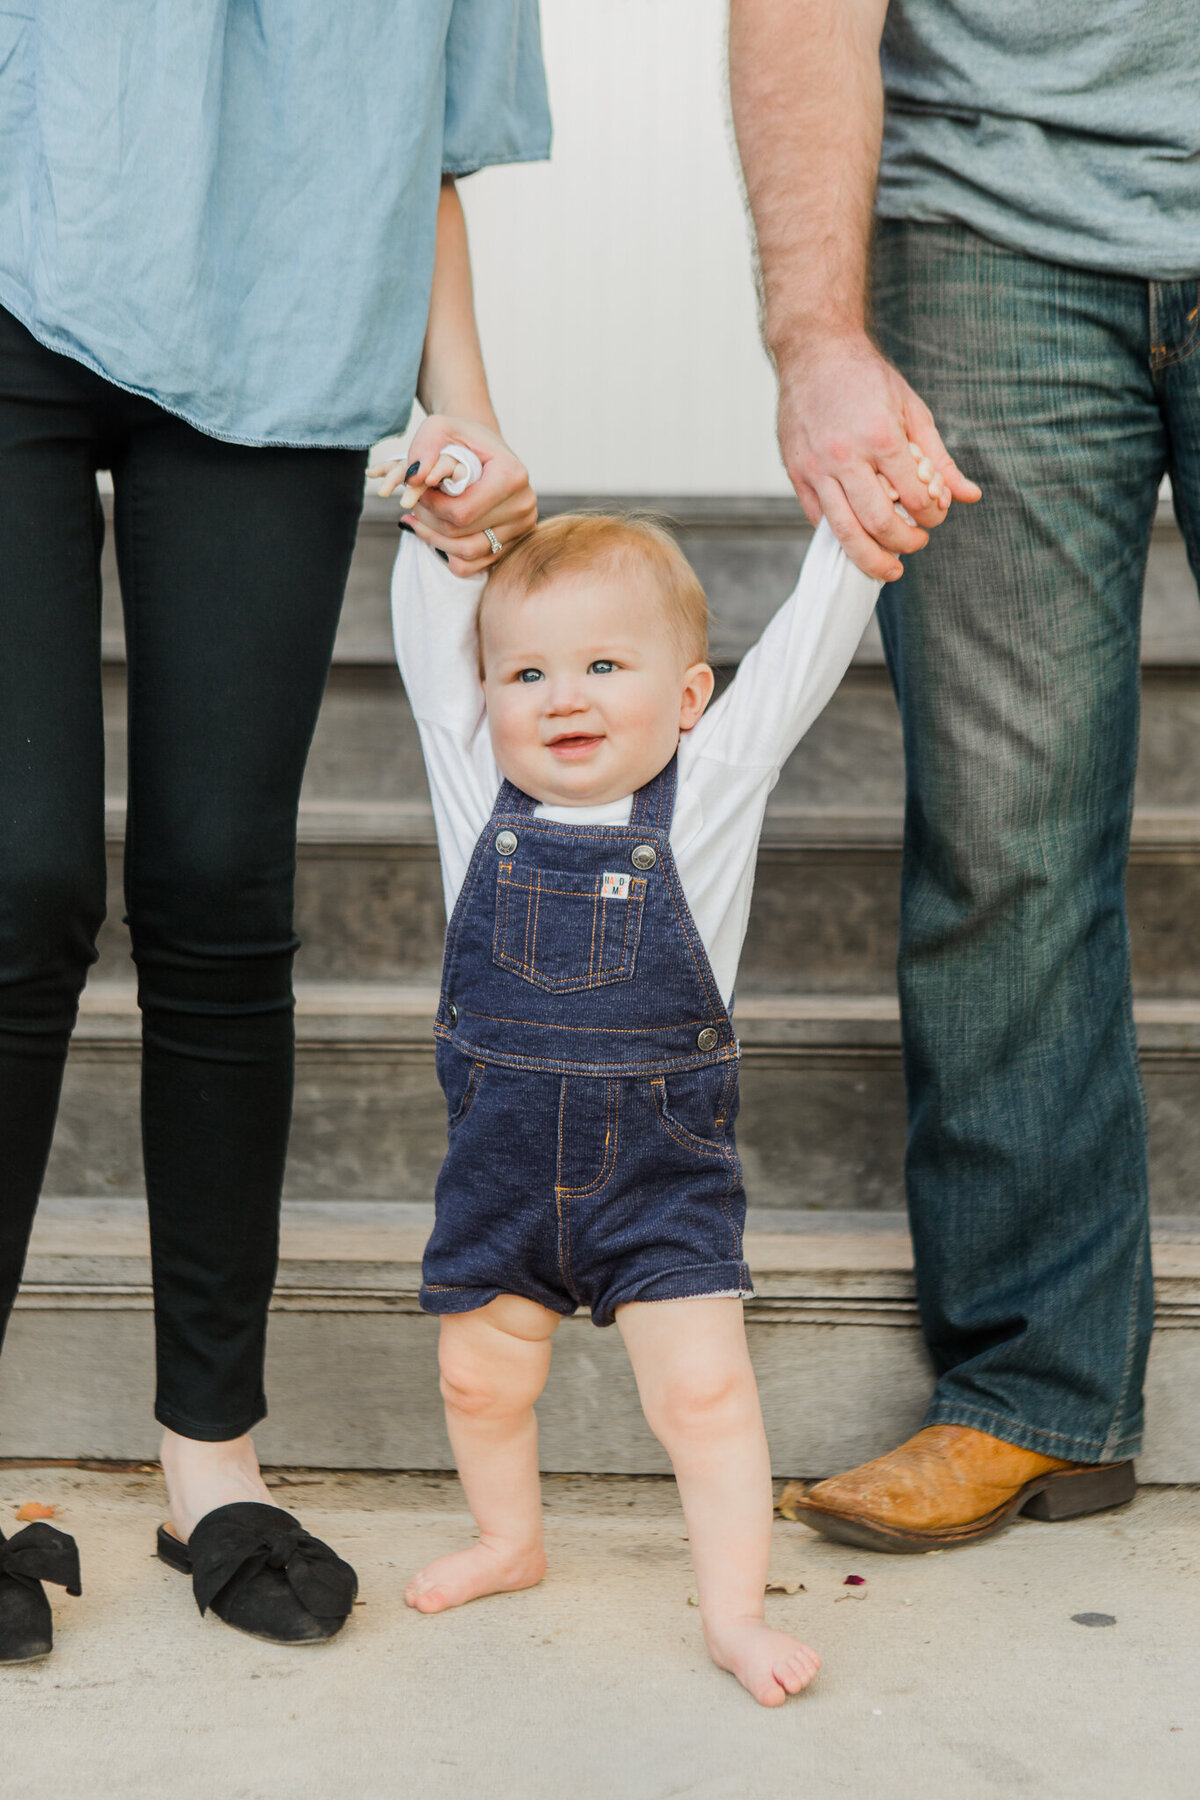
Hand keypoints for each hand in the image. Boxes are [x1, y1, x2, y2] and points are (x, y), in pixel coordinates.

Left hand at [369, 414, 536, 576]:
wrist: (484, 449)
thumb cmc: (461, 437)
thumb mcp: (439, 428)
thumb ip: (423, 449)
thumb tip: (415, 480)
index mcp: (512, 476)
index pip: (462, 511)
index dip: (430, 506)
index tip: (415, 490)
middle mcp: (524, 505)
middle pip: (462, 533)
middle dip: (429, 521)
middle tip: (412, 505)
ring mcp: (522, 528)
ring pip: (467, 553)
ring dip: (434, 540)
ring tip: (416, 520)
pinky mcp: (512, 544)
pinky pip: (473, 566)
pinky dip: (447, 554)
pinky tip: (432, 534)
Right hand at [775, 334, 980, 580]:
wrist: (814, 352)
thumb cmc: (866, 378)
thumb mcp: (913, 410)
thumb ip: (940, 459)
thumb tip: (969, 496)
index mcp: (881, 437)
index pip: (914, 497)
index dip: (932, 515)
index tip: (935, 515)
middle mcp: (845, 456)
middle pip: (879, 523)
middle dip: (905, 543)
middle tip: (916, 544)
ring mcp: (816, 467)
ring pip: (844, 531)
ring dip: (870, 558)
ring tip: (888, 568)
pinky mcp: (796, 473)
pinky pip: (819, 519)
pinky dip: (841, 536)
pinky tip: (859, 538)